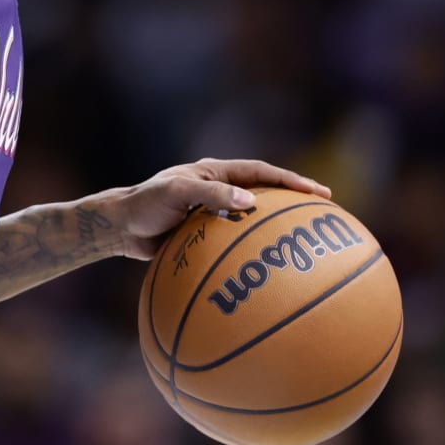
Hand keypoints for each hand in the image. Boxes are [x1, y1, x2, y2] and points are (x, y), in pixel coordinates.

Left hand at [101, 157, 331, 260]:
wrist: (119, 228)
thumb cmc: (145, 204)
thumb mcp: (176, 194)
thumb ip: (210, 195)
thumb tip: (250, 202)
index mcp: (216, 172)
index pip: (263, 173)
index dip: (292, 182)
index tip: (319, 194)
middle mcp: (218, 189)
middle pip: (265, 193)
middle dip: (295, 202)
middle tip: (325, 214)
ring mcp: (213, 213)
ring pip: (253, 220)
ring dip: (276, 229)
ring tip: (302, 244)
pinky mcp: (205, 236)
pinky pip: (234, 244)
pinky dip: (250, 254)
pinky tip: (264, 273)